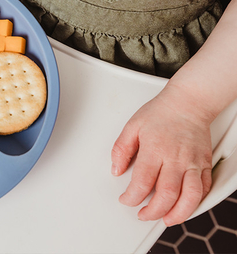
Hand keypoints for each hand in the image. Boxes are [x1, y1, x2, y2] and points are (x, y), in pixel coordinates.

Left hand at [111, 85, 212, 225]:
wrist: (188, 102)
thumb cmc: (160, 112)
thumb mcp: (132, 126)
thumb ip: (121, 149)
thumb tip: (116, 169)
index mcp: (154, 149)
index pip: (142, 182)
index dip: (132, 197)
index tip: (126, 199)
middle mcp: (175, 158)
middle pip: (166, 194)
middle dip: (153, 211)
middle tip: (143, 214)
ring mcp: (193, 162)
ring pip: (190, 196)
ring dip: (178, 213)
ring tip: (166, 219)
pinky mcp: (205, 164)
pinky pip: (204, 188)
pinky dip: (196, 202)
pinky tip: (184, 206)